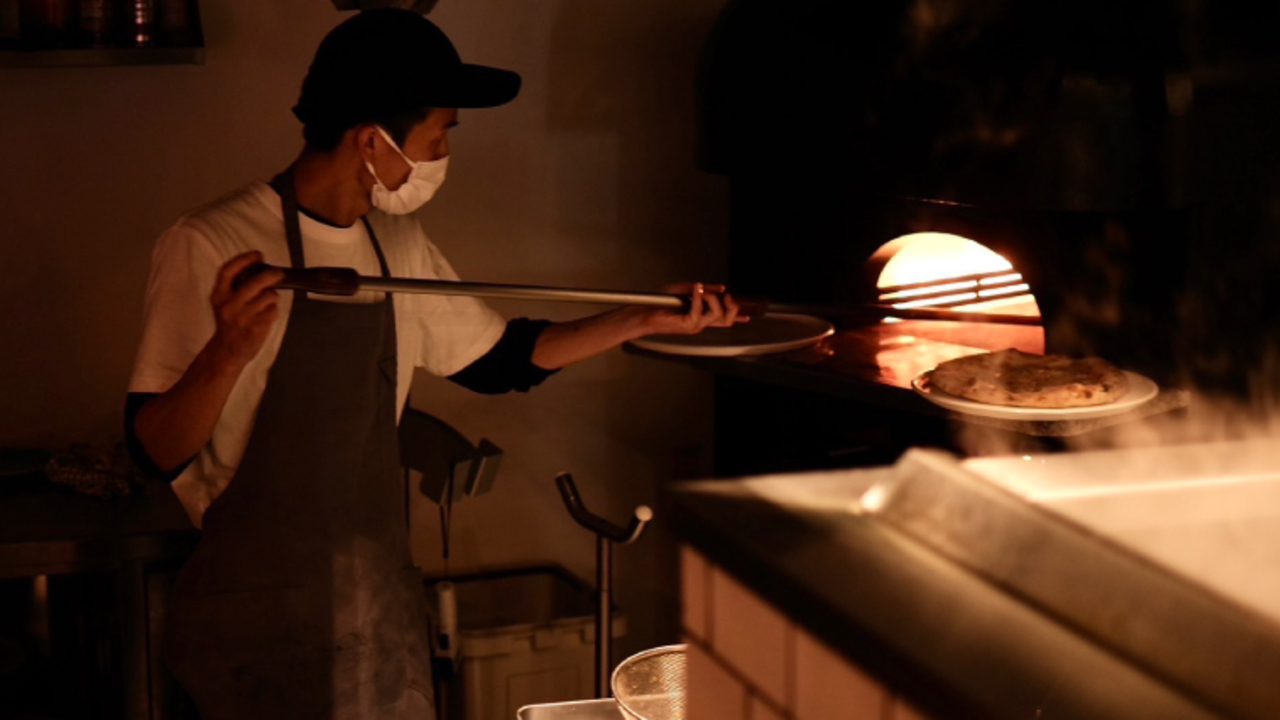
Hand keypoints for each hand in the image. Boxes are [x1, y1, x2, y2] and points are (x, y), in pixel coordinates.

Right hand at [208, 251, 282, 368]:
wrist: (227, 350)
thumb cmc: (230, 322)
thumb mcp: (224, 303)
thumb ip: (236, 287)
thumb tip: (260, 268)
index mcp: (219, 296)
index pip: (228, 271)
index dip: (244, 260)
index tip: (257, 255)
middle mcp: (230, 305)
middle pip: (255, 282)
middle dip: (271, 275)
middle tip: (279, 273)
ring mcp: (243, 317)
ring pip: (269, 296)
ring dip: (272, 296)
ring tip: (266, 302)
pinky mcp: (256, 327)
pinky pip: (273, 310)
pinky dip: (273, 310)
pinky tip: (266, 315)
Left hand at [637, 282, 745, 336]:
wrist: (642, 312)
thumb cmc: (659, 302)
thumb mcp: (683, 290)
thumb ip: (702, 289)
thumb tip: (720, 288)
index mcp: (700, 315)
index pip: (723, 318)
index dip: (737, 316)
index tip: (749, 315)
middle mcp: (700, 322)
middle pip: (727, 319)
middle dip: (733, 307)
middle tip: (728, 295)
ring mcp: (695, 325)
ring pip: (718, 314)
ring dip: (711, 297)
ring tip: (699, 288)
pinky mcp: (688, 325)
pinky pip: (701, 311)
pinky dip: (699, 298)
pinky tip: (695, 289)